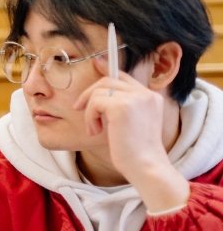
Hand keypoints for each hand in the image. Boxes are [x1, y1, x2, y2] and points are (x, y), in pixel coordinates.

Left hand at [75, 60, 188, 209]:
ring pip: (99, 91)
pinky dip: (90, 117)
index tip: (96, 63)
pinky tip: (96, 131)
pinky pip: (94, 102)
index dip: (107, 69)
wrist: (146, 167)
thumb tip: (101, 87)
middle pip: (108, 80)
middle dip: (89, 93)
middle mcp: (146, 94)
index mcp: (151, 97)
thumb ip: (122, 104)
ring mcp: (135, 99)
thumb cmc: (135, 151)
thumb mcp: (132, 122)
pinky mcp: (122, 107)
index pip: (125, 76)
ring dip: (90, 111)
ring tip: (94, 129)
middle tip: (79, 108)